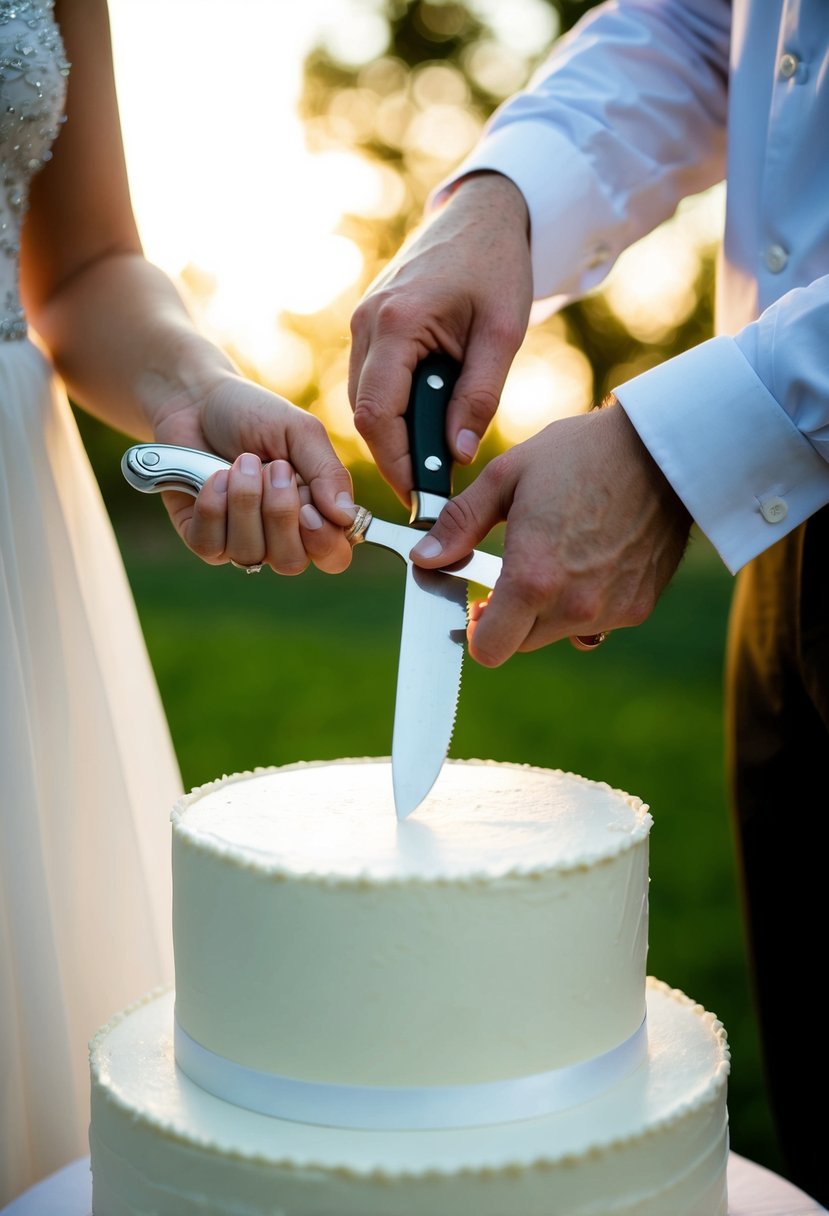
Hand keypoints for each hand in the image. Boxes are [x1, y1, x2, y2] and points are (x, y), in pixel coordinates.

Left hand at [153, 371, 355, 574]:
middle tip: (275, 468)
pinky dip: (213, 506)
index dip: (323, 542)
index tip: (308, 507)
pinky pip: (210, 546)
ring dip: (245, 501)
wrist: (197, 400)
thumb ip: (328, 473)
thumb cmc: (254, 416)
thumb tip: (347, 517)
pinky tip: (215, 477)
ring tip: (242, 462)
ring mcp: (239, 542)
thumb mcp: (300, 433)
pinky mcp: (203, 539)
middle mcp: (279, 538)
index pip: (333, 557)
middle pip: (290, 562)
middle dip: (279, 513)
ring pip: (249, 553)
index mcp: (314, 515)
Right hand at [349, 171, 532, 503]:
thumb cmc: (498, 267)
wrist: (483, 214)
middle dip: (394, 457)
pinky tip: (424, 427)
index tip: (421, 496)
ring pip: (363, 400)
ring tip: (431, 464)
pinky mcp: (370, 323)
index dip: (395, 463)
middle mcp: (367, 323)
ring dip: (392, 435)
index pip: (377, 414)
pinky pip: (370, 381)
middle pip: (364, 413)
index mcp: (397, 323)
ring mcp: (363, 321)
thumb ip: (479, 397)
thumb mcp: (502, 335)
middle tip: (430, 490)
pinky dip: (391, 410)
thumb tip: (461, 454)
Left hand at [409, 401, 691, 665]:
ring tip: (559, 554)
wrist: (663, 450)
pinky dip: (586, 603)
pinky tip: (592, 558)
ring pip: (559, 634)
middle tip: (515, 572)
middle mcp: (574, 606)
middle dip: (510, 617)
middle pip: (522, 643)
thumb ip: (460, 524)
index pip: (490, 650)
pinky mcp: (639, 606)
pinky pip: (597, 622)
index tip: (479, 606)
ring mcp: (611, 611)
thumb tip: (424, 557)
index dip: (477, 633)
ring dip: (549, 610)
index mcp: (534, 578)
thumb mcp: (506, 477)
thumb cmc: (581, 454)